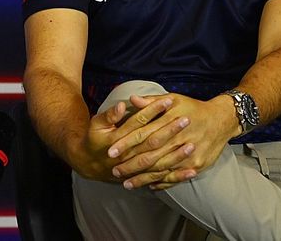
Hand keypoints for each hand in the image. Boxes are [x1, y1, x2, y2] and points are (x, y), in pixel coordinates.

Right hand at [70, 94, 186, 181]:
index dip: (154, 111)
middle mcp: (127, 155)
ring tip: (191, 144)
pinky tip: (191, 172)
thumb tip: (121, 105)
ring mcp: (134, 169)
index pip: (139, 122)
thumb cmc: (94, 139)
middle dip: (170, 130)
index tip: (169, 101)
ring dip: (175, 155)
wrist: (88, 164)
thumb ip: (109, 115)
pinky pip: (160, 179)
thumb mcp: (96, 124)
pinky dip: (176, 177)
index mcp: (117, 139)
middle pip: (151, 142)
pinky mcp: (140, 178)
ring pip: (158, 162)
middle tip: (186, 119)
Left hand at [108, 93, 237, 189]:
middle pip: (150, 155)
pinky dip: (162, 183)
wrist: (222, 120)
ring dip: (143, 178)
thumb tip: (131, 100)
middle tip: (114, 171)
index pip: (143, 134)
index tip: (111, 151)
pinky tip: (150, 186)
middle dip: (131, 165)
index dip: (126, 144)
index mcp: (171, 121)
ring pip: (162, 169)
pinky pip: (177, 177)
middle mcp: (179, 139)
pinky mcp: (198, 165)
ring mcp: (189, 154)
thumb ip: (152, 102)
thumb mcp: (174, 99)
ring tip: (127, 183)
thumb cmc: (194, 108)